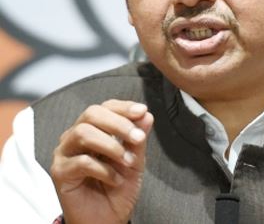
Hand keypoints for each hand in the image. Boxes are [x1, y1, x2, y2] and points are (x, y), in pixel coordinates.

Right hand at [50, 100, 153, 223]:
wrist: (108, 218)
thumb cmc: (119, 187)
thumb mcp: (135, 159)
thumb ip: (138, 138)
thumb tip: (146, 115)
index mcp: (94, 129)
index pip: (105, 107)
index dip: (123, 107)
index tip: (142, 111)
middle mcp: (76, 136)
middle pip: (91, 114)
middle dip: (118, 123)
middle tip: (138, 138)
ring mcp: (65, 153)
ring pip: (83, 133)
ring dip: (111, 146)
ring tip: (128, 162)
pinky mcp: (60, 172)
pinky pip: (81, 162)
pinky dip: (104, 169)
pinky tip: (115, 179)